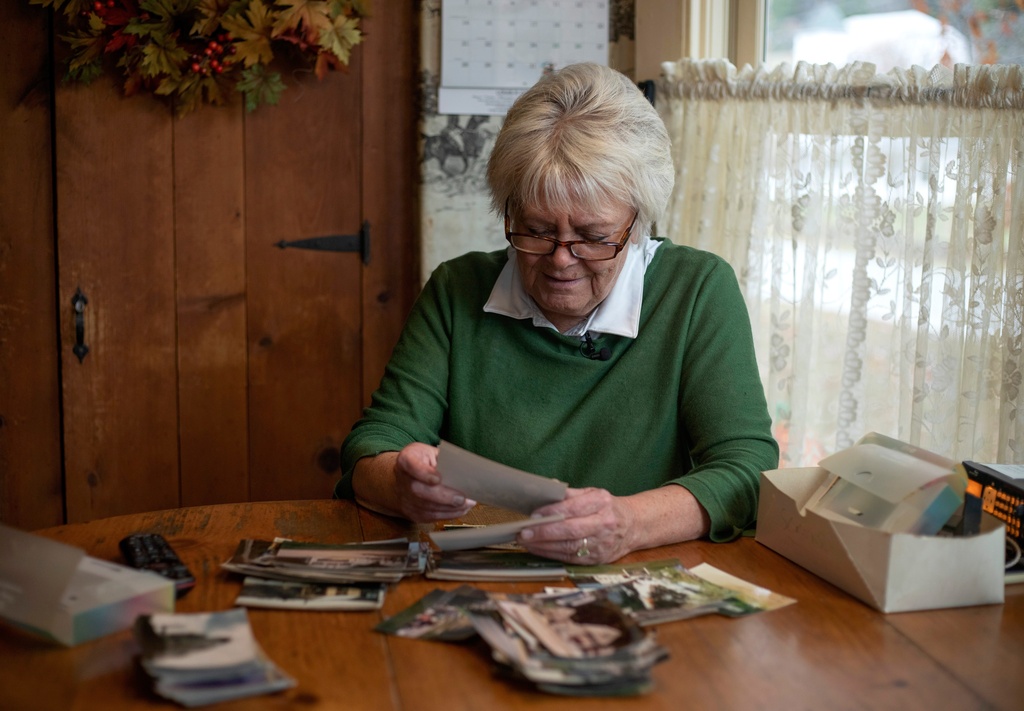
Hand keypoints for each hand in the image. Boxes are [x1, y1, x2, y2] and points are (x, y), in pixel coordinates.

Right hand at [389, 443, 476, 521]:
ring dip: (450, 508)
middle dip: (442, 497)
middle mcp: (402, 480)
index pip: (411, 465)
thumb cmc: (423, 462)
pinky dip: (448, 514)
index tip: (438, 478)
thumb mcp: (430, 452)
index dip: (424, 473)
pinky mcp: (412, 513)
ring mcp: (405, 499)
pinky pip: (431, 517)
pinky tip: (461, 509)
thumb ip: (444, 459)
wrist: (406, 478)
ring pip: (426, 508)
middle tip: (461, 498)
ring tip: (467, 504)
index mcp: (406, 460)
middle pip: (419, 491)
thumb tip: (465, 470)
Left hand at [516, 487, 635, 563]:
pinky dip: (552, 554)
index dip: (552, 512)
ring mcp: (602, 543)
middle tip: (525, 533)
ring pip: (570, 547)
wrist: (634, 525)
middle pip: (571, 530)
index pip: (574, 508)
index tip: (534, 515)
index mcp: (602, 502)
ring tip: (527, 542)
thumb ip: (569, 494)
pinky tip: (539, 549)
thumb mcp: (592, 493)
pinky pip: (571, 558)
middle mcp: (605, 523)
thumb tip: (544, 490)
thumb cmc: (607, 507)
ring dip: (545, 546)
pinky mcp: (598, 558)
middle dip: (545, 532)